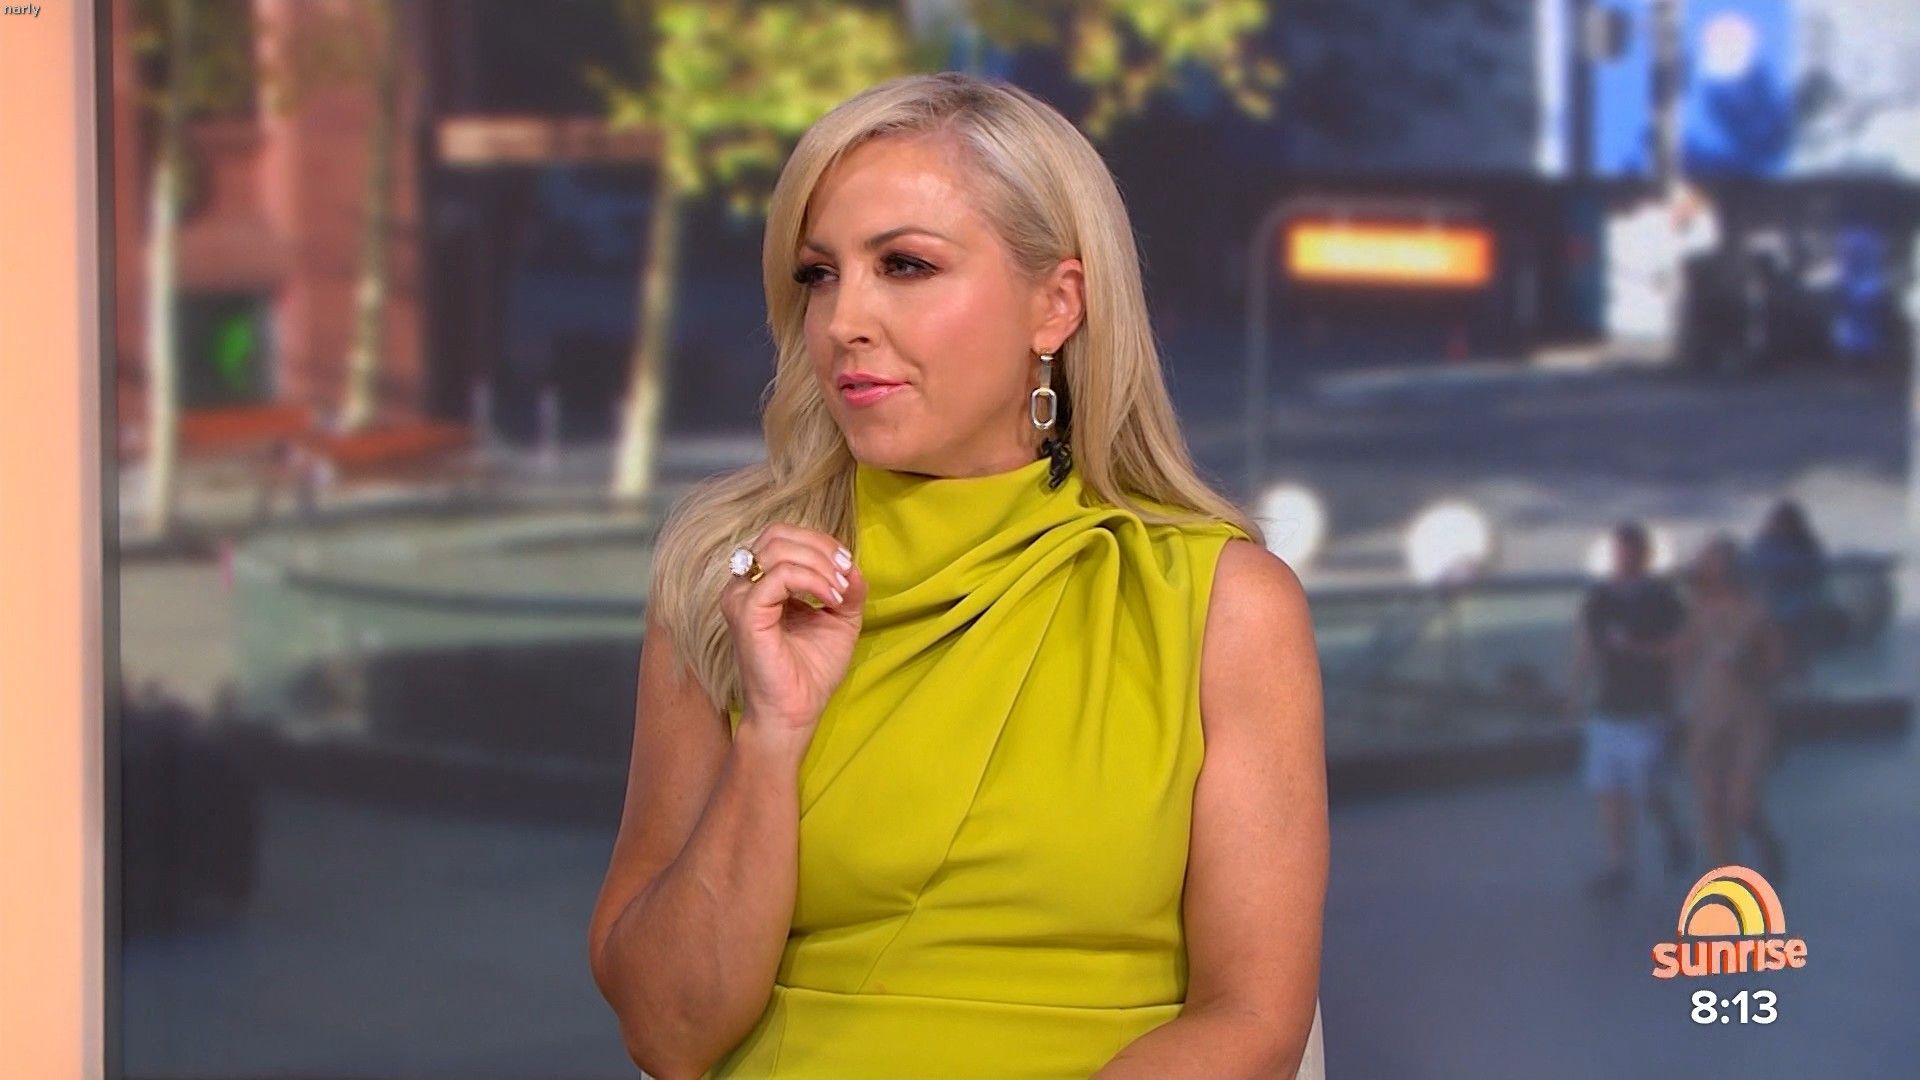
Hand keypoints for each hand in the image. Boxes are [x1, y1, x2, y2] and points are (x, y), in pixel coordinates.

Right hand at [720, 524, 866, 738]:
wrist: (796, 711)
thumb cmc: (811, 671)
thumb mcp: (840, 619)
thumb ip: (848, 588)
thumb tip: (852, 565)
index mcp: (761, 584)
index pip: (784, 537)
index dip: (820, 543)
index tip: (847, 567)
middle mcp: (744, 586)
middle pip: (777, 534)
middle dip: (820, 547)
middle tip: (845, 572)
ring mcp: (740, 598)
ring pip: (778, 550)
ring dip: (819, 564)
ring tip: (839, 592)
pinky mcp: (746, 614)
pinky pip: (779, 576)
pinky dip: (813, 581)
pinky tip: (831, 600)